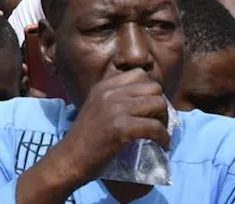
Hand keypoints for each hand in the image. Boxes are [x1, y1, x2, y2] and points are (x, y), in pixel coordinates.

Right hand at [48, 70, 168, 184]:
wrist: (70, 159)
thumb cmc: (85, 139)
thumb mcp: (98, 108)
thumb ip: (116, 100)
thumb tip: (148, 102)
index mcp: (103, 86)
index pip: (140, 74)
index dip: (150, 91)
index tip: (150, 108)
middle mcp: (109, 93)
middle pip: (154, 88)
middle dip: (161, 106)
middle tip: (158, 122)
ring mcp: (114, 109)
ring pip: (158, 104)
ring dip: (164, 121)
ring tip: (160, 135)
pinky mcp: (120, 128)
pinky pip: (155, 127)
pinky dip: (164, 138)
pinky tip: (161, 146)